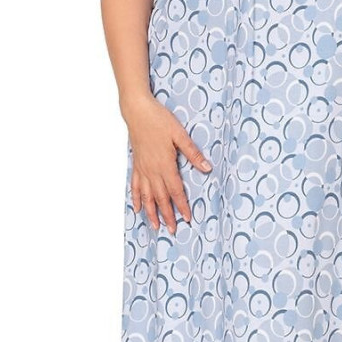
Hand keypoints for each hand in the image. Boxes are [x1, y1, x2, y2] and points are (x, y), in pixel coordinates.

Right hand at [123, 95, 212, 233]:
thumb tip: (207, 168)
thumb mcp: (180, 134)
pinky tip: (137, 208)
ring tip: (155, 226)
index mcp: (165, 165)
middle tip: (173, 230)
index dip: (182, 206)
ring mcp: (142, 168)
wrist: (137, 111)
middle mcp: (152, 170)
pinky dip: (136, 198)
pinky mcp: (136, 164)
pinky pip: (134, 186)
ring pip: (147, 196)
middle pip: (161, 198)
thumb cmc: (159, 120)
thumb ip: (193, 153)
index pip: (175, 191)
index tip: (187, 218)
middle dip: (167, 215)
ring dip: (151, 212)